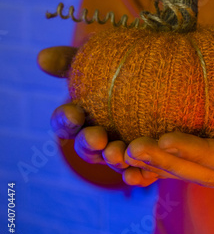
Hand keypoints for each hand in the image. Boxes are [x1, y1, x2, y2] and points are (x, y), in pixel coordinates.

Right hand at [37, 46, 162, 185]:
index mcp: (80, 119)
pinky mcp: (143, 161)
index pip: (65, 122)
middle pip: (87, 147)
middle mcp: (97, 139)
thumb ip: (69, 61)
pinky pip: (139, 172)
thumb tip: (42, 57)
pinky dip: (137, 176)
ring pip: (113, 160)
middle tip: (97, 137)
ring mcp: (119, 152)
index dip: (66, 120)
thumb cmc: (114, 70)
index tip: (73, 113)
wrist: (153, 78)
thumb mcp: (94, 62)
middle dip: (89, 144)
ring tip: (119, 152)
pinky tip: (141, 174)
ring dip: (113, 159)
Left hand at [124, 70, 213, 192]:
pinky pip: (195, 170)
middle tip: (131, 149)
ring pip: (196, 175)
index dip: (198, 152)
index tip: (165, 139)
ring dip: (161, 167)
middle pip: (206, 173)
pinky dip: (167, 167)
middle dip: (168, 163)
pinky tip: (138, 162)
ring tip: (126, 155)